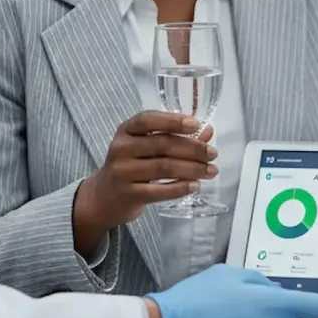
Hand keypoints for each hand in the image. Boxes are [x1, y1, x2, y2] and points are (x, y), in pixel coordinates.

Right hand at [73, 112, 216, 256]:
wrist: (104, 197)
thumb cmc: (131, 165)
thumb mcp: (146, 146)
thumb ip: (176, 137)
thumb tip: (208, 130)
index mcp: (126, 130)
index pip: (148, 120)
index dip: (173, 121)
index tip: (196, 124)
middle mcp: (121, 148)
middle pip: (162, 144)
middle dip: (193, 148)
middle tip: (213, 154)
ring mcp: (123, 172)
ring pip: (164, 167)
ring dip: (192, 169)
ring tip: (211, 171)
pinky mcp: (128, 194)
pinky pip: (159, 191)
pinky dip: (180, 188)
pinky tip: (195, 186)